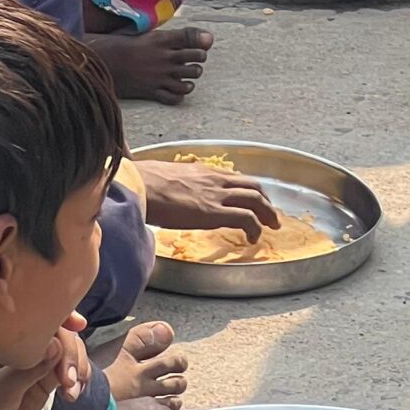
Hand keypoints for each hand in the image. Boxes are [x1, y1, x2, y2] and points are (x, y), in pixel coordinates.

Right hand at [136, 157, 278, 237]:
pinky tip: (252, 238)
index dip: (248, 190)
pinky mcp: (213, 212)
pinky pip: (244, 218)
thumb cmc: (144, 183)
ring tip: (271, 226)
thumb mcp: (167, 178)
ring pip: (254, 199)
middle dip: (265, 201)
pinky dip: (254, 227)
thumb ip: (176, 184)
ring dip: (266, 213)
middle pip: (252, 186)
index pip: (236, 177)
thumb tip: (166, 193)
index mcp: (204, 171)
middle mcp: (215, 179)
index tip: (253, 200)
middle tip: (270, 214)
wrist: (139, 186)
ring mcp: (216, 195)